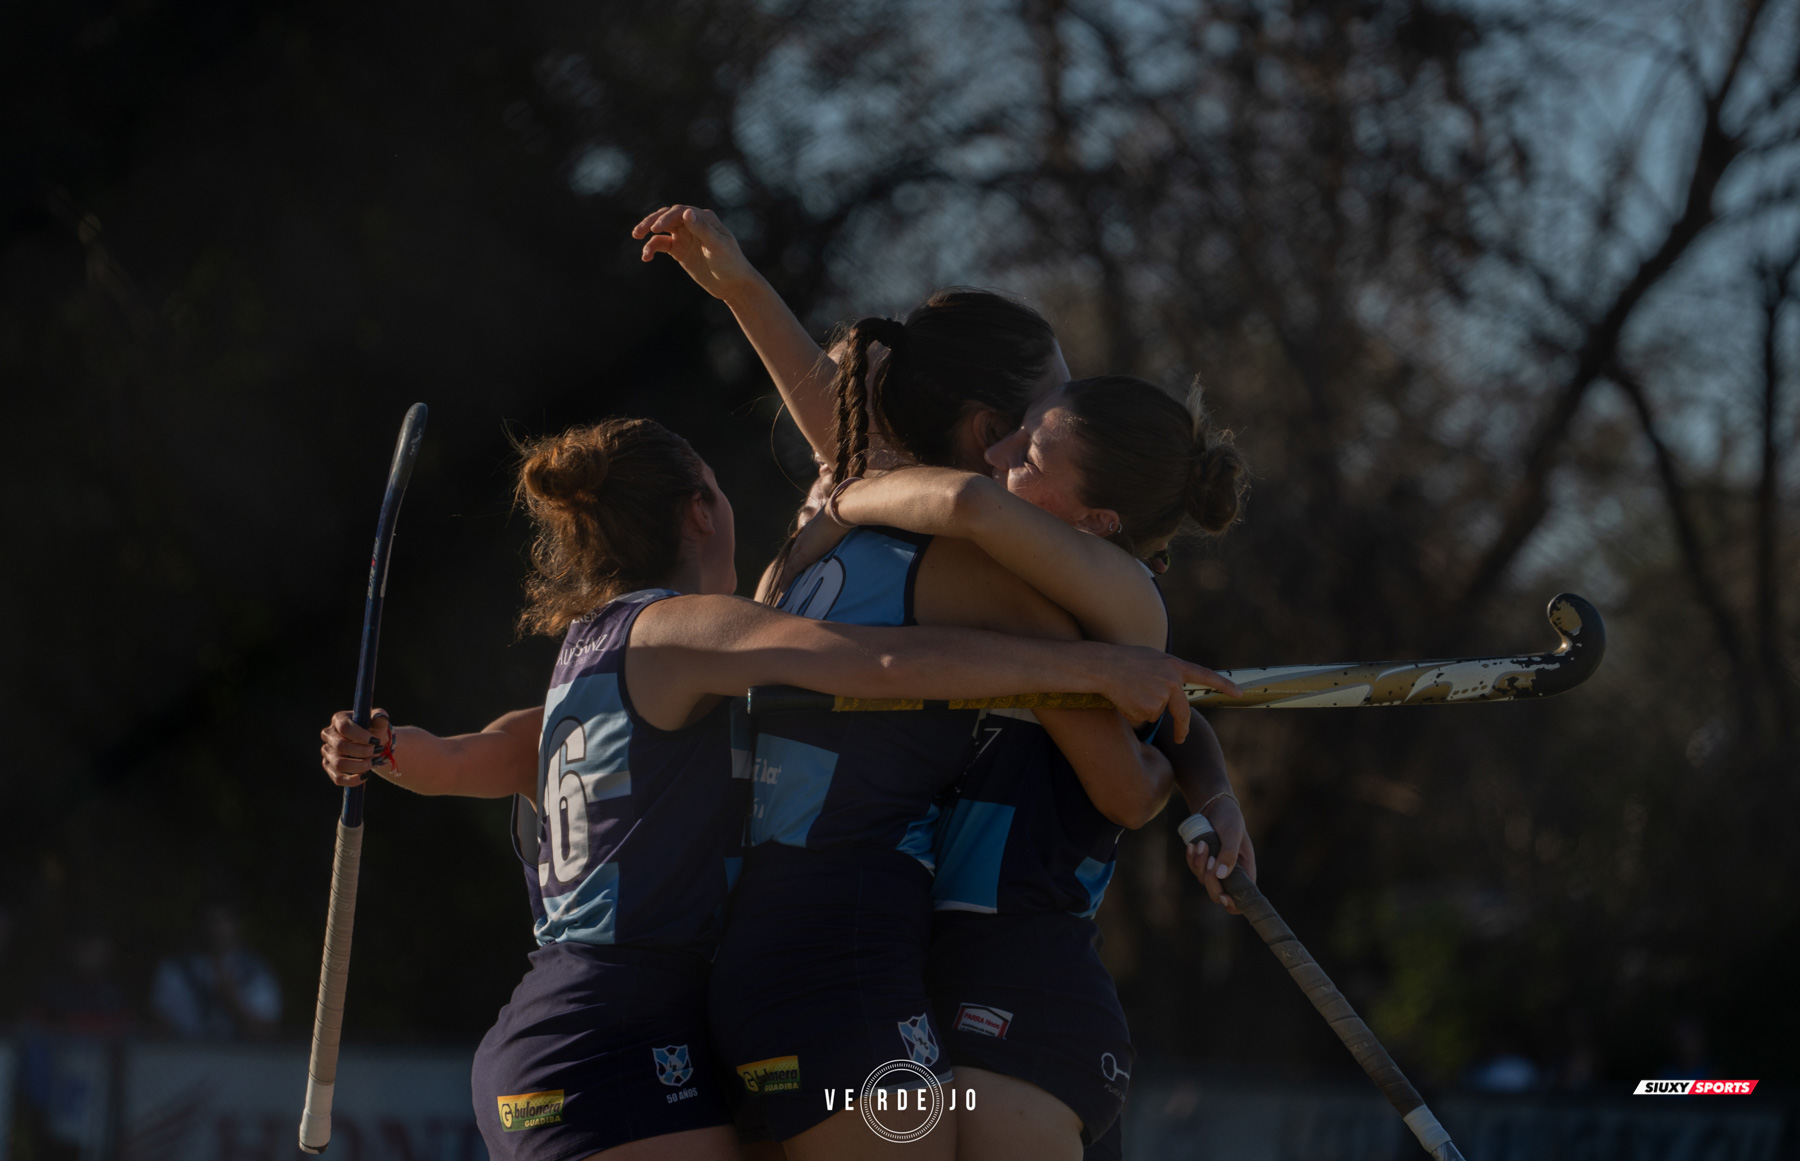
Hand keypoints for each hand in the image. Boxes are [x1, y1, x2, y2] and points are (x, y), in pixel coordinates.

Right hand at [319, 709, 392, 786]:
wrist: (372, 744)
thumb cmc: (374, 730)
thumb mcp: (379, 722)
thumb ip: (381, 718)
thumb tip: (380, 718)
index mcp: (339, 720)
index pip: (344, 728)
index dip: (360, 736)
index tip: (376, 741)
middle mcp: (329, 735)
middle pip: (341, 746)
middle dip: (363, 752)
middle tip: (378, 751)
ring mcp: (327, 752)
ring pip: (339, 764)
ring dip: (360, 766)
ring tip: (375, 762)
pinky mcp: (329, 767)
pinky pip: (338, 778)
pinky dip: (354, 780)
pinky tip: (367, 775)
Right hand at [631, 205, 758, 299]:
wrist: (733, 284)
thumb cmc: (730, 263)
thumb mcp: (717, 246)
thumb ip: (702, 229)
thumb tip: (686, 211)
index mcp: (703, 218)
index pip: (680, 211)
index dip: (666, 218)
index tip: (655, 228)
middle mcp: (692, 223)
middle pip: (667, 216)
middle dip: (652, 221)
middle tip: (639, 231)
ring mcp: (685, 236)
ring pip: (661, 229)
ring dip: (648, 231)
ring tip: (636, 236)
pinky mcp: (679, 250)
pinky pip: (661, 245)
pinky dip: (652, 248)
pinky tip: (646, 257)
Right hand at [1089, 648, 1240, 742]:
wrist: (1103, 666)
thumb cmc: (1123, 661)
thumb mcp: (1152, 660)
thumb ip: (1167, 673)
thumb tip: (1174, 691)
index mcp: (1174, 666)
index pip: (1205, 676)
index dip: (1224, 684)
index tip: (1239, 692)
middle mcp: (1173, 681)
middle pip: (1182, 712)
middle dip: (1181, 728)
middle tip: (1181, 738)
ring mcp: (1162, 695)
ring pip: (1157, 714)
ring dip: (1143, 709)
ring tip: (1129, 691)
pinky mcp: (1149, 708)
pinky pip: (1144, 719)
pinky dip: (1134, 714)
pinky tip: (1125, 699)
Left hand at [1184, 794, 1256, 914]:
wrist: (1215, 806)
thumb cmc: (1229, 818)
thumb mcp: (1232, 832)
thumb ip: (1229, 853)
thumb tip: (1221, 875)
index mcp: (1246, 871)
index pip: (1243, 900)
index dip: (1234, 905)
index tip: (1223, 896)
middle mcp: (1232, 874)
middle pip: (1218, 894)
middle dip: (1210, 879)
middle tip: (1209, 857)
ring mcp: (1216, 870)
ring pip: (1203, 880)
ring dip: (1199, 863)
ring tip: (1202, 843)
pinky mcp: (1203, 863)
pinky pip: (1194, 869)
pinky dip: (1191, 859)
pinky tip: (1192, 845)